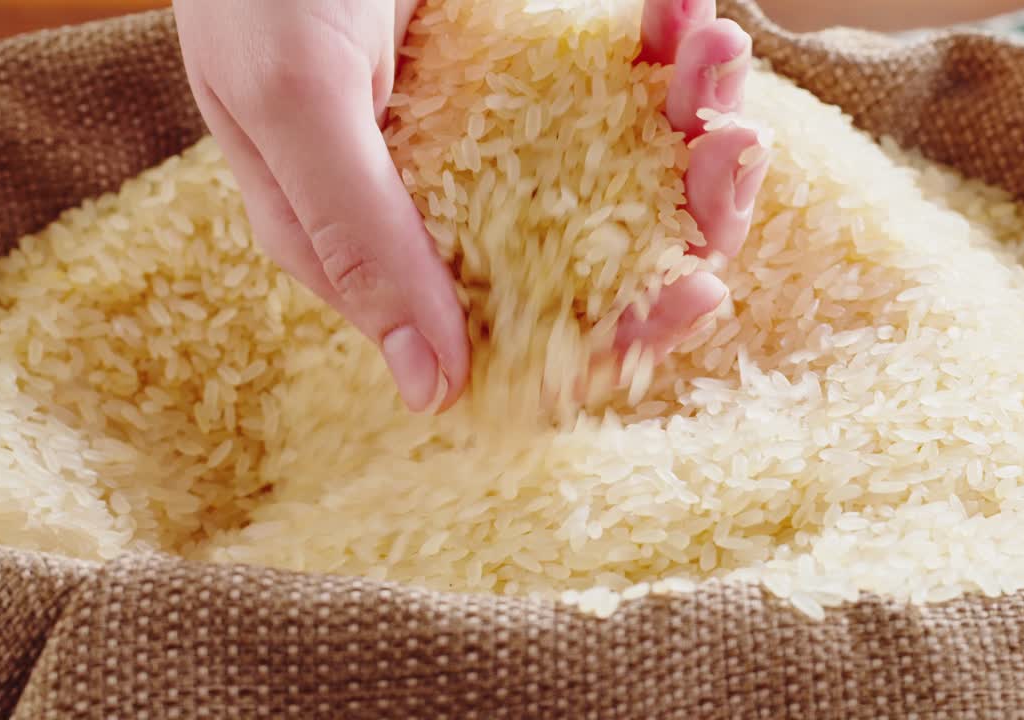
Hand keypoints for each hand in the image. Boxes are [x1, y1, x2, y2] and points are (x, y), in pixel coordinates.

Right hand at [173, 0, 764, 413]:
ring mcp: (500, 133)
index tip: (693, 295)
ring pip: (629, 170)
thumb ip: (357, 237)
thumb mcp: (294, 99)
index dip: (613, 332)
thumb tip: (431, 392)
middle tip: (729, 149)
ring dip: (692, 116)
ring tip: (712, 47)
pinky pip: (627, 77)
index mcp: (381, 243)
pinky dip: (672, 45)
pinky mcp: (536, 66)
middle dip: (681, 215)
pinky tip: (686, 10)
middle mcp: (450, 203)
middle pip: (596, 259)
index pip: (511, 332)